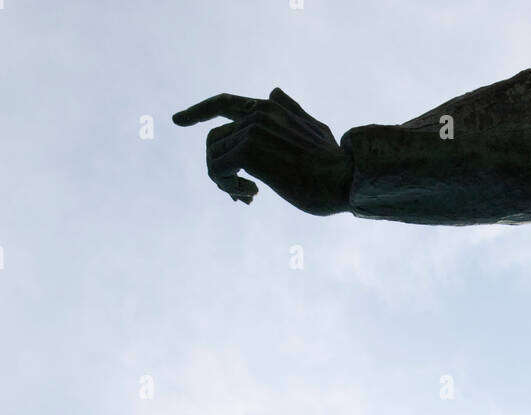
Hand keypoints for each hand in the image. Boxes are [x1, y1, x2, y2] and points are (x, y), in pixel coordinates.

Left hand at [172, 88, 351, 213]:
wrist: (343, 178)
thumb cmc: (334, 163)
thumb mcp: (314, 129)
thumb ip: (292, 111)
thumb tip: (274, 92)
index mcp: (271, 108)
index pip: (224, 103)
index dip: (198, 111)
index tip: (177, 121)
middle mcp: (258, 113)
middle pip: (214, 141)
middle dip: (220, 170)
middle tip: (242, 195)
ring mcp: (251, 130)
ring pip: (212, 157)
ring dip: (224, 182)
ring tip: (248, 196)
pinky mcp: (248, 151)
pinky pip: (217, 170)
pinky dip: (228, 187)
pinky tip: (253, 195)